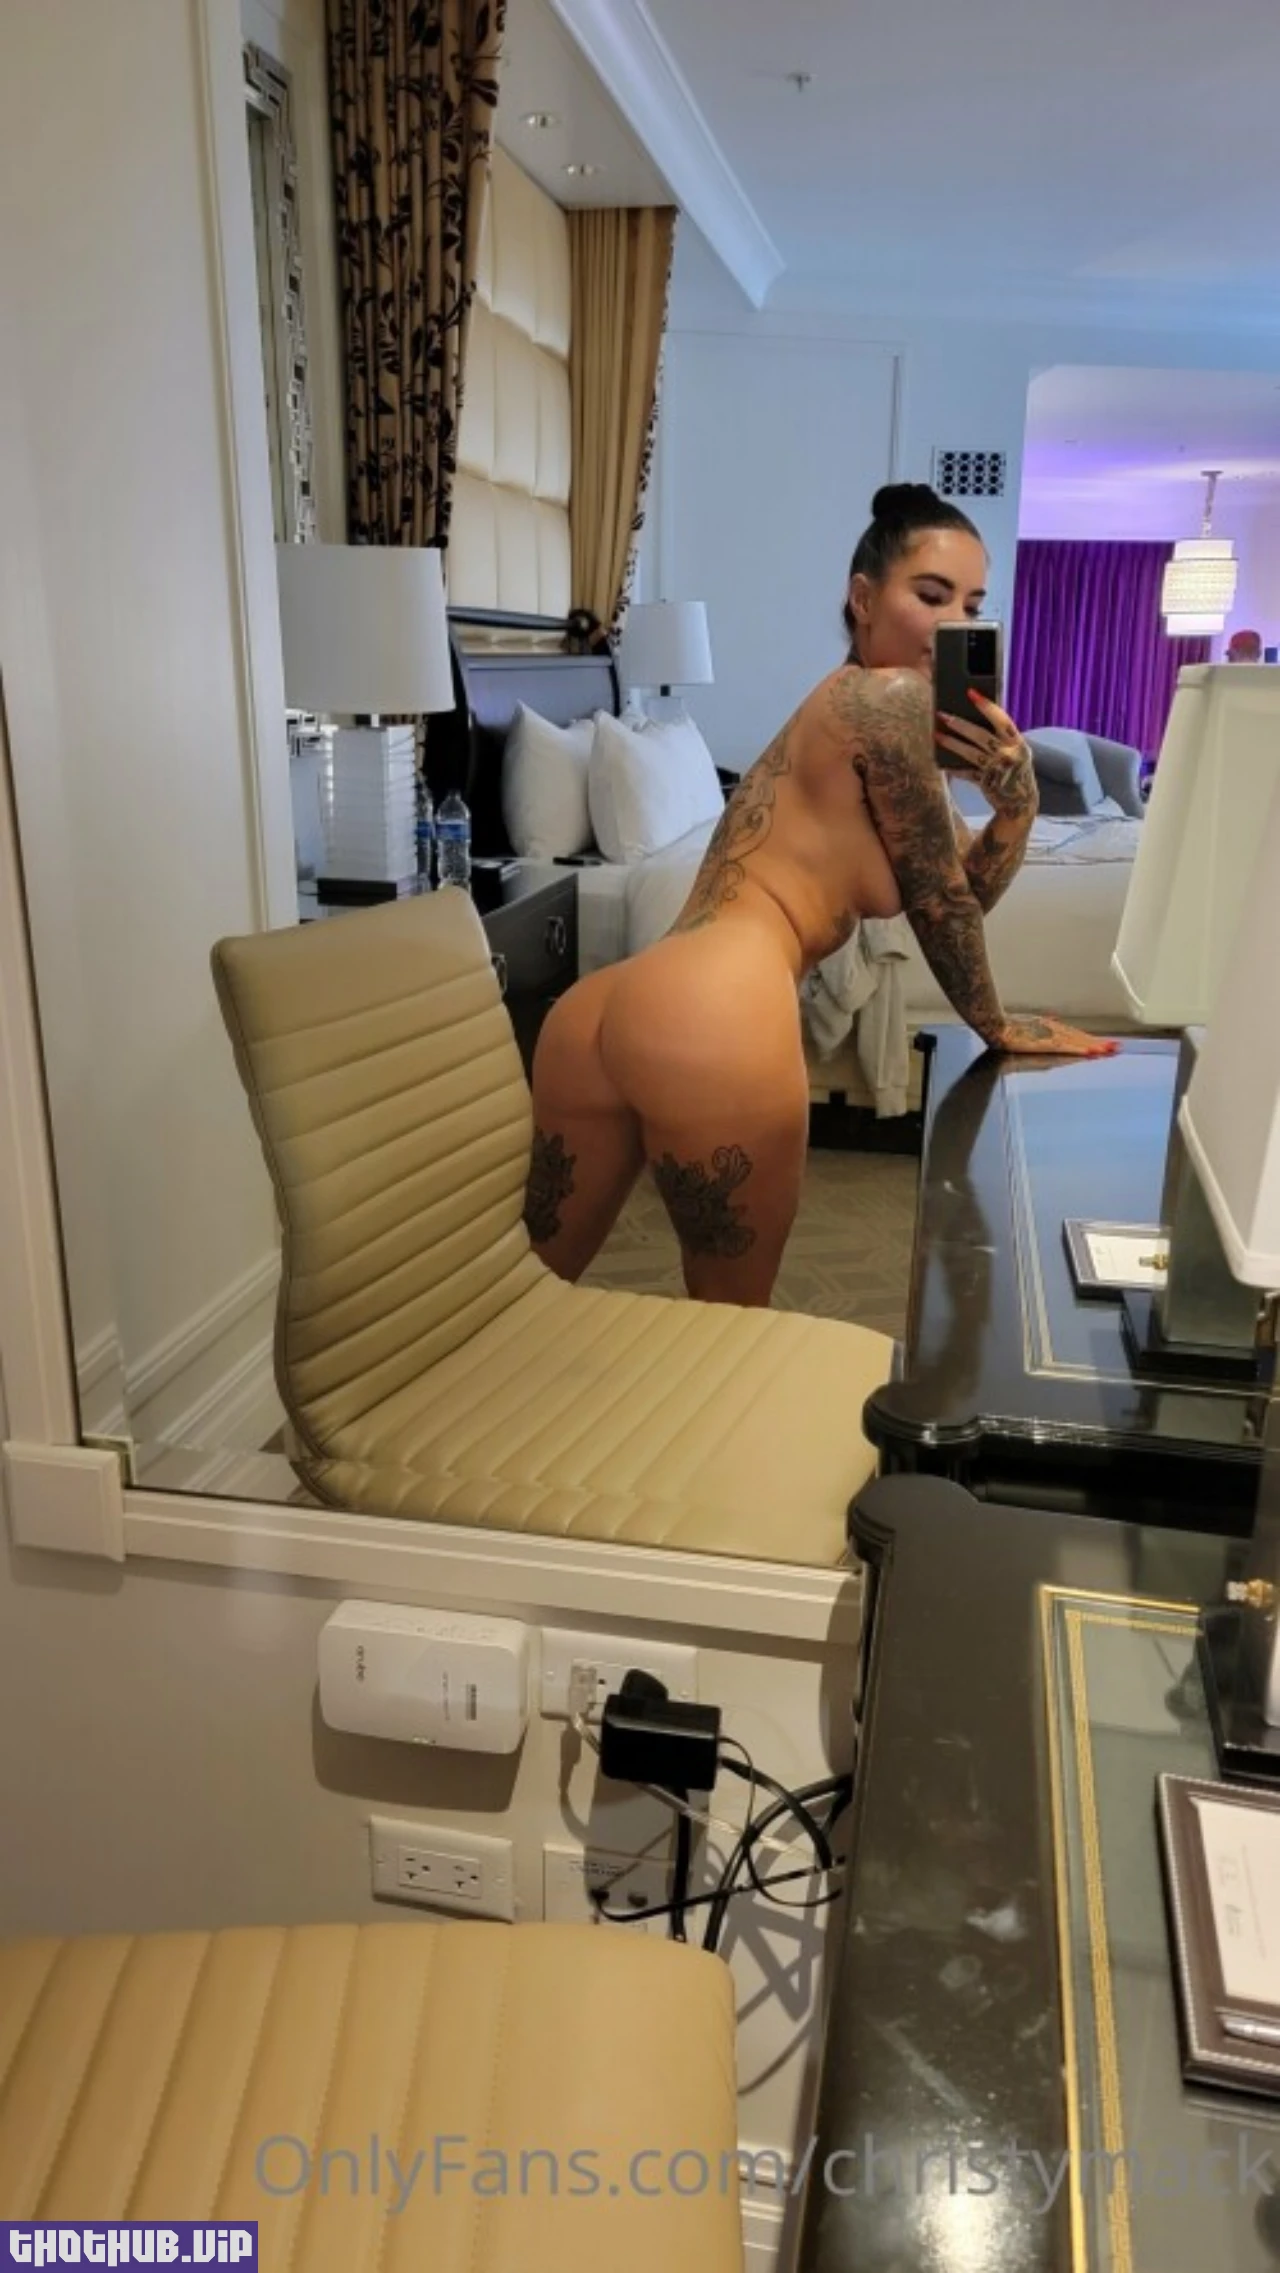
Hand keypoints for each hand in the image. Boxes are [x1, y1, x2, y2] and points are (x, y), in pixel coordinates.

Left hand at [937, 690, 1035, 814]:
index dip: (986, 706)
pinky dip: (955, 768)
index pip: (1002, 719)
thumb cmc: (1016, 771)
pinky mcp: (987, 783)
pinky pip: (966, 773)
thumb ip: (1002, 738)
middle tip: (942, 714)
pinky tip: (942, 763)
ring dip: (952, 743)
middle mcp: (1009, 755)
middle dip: (960, 724)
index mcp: (1019, 743)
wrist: (1021, 802)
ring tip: (937, 735)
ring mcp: (997, 770)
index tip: (970, 693)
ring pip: (970, 753)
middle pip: (981, 735)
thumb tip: (974, 719)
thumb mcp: (1017, 751)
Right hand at [993, 1015, 1117, 1059]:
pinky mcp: (1047, 1043)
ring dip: (1095, 1047)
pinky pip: (1068, 1048)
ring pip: (1078, 1043)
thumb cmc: (1008, 1027)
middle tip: (1117, 1048)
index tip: (1106, 1044)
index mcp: (1052, 1029)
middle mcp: (1055, 1032)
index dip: (1091, 1040)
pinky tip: (1092, 1054)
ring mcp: (1051, 1037)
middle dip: (1099, 1044)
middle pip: (1081, 1039)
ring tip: (1110, 1051)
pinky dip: (1081, 1051)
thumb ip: (1043, 1022)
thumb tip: (1052, 1017)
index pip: (1076, 1037)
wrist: (997, 1026)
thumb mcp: (1029, 1023)